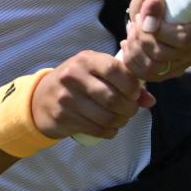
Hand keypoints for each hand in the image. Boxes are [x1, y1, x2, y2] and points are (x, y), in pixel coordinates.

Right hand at [31, 51, 154, 139]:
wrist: (41, 97)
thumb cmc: (77, 82)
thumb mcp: (97, 73)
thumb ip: (124, 82)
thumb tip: (149, 100)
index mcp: (86, 59)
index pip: (115, 69)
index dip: (131, 85)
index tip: (135, 94)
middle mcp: (74, 75)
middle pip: (113, 98)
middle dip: (129, 108)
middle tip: (130, 110)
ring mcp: (66, 97)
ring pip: (106, 117)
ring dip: (120, 122)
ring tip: (121, 119)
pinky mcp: (63, 117)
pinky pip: (96, 129)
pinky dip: (110, 131)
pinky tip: (110, 127)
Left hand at [120, 0, 190, 80]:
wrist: (164, 6)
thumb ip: (154, 1)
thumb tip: (149, 23)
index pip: (183, 39)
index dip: (160, 32)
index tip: (145, 18)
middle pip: (165, 55)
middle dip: (142, 39)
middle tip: (134, 23)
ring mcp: (185, 62)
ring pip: (154, 68)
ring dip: (135, 50)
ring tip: (130, 32)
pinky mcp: (171, 71)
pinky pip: (148, 75)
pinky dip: (132, 62)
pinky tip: (128, 46)